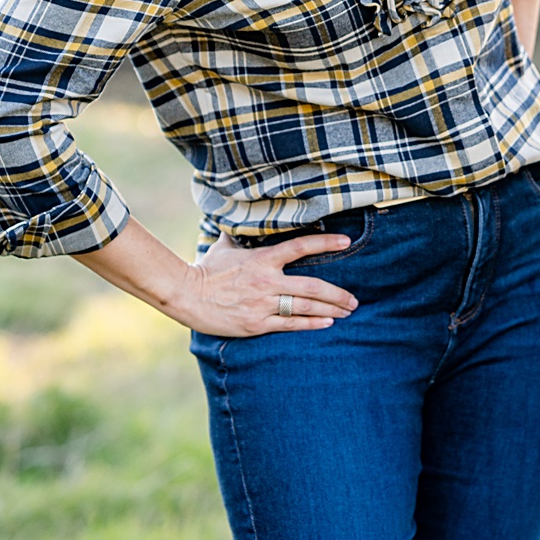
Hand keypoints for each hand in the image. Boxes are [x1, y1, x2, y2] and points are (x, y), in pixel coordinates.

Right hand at [172, 232, 359, 337]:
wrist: (185, 296)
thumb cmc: (206, 269)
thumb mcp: (226, 246)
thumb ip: (241, 233)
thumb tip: (245, 215)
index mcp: (262, 259)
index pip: (300, 246)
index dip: (325, 243)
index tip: (346, 242)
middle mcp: (266, 281)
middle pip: (312, 286)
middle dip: (337, 294)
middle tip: (354, 299)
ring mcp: (262, 304)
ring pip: (305, 306)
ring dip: (331, 309)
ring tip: (347, 311)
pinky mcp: (256, 323)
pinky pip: (290, 324)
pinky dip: (311, 323)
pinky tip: (327, 322)